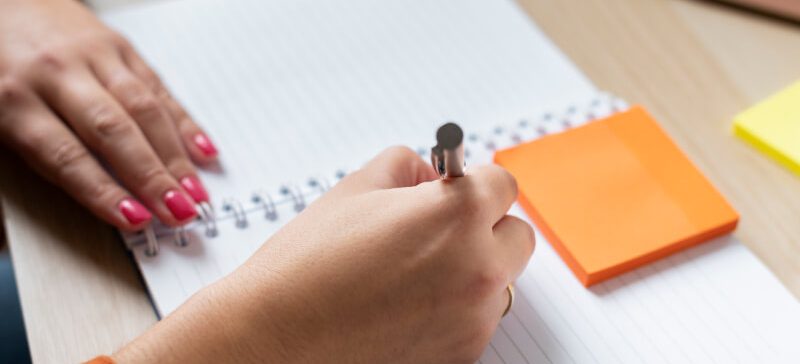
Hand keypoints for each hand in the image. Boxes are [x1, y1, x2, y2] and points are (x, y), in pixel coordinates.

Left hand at [0, 0, 217, 229]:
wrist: (2, 1)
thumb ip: (33, 157)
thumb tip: (72, 210)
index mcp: (13, 98)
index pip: (66, 156)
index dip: (103, 191)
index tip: (134, 220)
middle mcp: (56, 73)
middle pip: (113, 132)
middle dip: (152, 177)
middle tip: (180, 213)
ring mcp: (93, 56)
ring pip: (143, 109)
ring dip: (175, 156)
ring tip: (195, 192)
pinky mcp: (120, 46)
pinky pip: (158, 87)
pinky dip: (184, 122)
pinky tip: (204, 151)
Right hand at [114, 147, 534, 363]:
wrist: (276, 339)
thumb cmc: (307, 266)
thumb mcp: (355, 189)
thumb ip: (405, 167)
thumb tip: (429, 172)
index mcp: (457, 214)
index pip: (503, 183)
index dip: (474, 183)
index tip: (455, 191)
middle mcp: (478, 267)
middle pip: (516, 234)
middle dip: (484, 227)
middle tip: (438, 231)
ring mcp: (475, 317)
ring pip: (501, 280)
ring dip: (473, 270)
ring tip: (414, 274)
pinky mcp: (463, 353)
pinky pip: (479, 318)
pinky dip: (457, 309)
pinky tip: (408, 305)